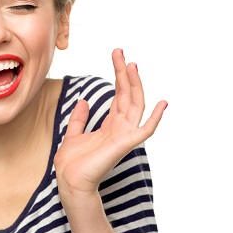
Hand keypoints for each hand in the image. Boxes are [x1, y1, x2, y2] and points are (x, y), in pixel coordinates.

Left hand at [54, 49, 166, 196]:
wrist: (69, 181)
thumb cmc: (72, 163)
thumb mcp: (73, 134)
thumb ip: (79, 119)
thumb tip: (84, 101)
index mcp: (110, 126)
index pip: (119, 95)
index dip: (118, 75)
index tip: (116, 56)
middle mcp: (120, 128)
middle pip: (127, 95)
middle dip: (124, 73)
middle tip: (119, 51)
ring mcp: (124, 136)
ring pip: (135, 105)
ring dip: (135, 85)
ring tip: (131, 65)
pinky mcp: (125, 144)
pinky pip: (145, 130)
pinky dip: (155, 118)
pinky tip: (163, 103)